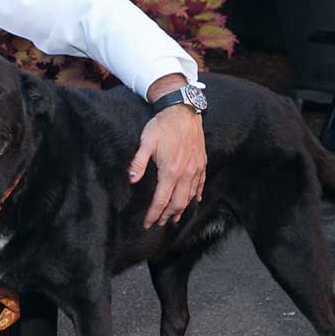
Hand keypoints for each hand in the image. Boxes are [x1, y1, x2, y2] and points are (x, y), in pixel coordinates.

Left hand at [129, 82, 206, 226]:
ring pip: (190, 196)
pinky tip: (194, 201)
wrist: (183, 111)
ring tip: (174, 218)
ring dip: (182, 209)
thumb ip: (138, 162)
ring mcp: (196, 169)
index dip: (153, 214)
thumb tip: (132, 179)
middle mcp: (186, 174)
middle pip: (177, 203)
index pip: (161, 200)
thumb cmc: (162, 126)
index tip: (147, 224)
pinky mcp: (202, 163)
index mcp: (170, 171)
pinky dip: (197, 195)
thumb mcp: (145, 142)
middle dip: (167, 216)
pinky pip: (201, 184)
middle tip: (159, 223)